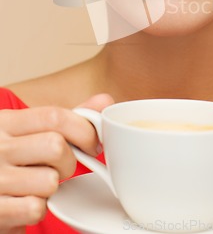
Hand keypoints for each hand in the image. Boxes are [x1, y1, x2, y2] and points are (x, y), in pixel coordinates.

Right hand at [0, 93, 112, 232]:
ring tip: (39, 185)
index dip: (83, 130)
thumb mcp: (32, 132)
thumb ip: (68, 118)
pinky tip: (27, 201)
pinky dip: (39, 209)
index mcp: (6, 122)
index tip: (93, 144)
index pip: (54, 116)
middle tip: (61, 168)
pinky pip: (35, 209)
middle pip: (56, 146)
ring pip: (49, 181)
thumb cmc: (14, 160)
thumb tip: (105, 101)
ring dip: (52, 188)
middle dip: (69, 162)